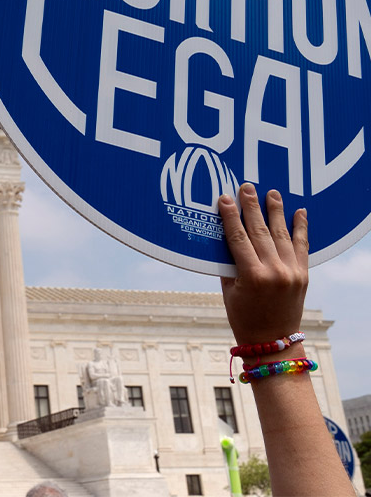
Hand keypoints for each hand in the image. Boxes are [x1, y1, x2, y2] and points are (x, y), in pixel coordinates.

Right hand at [217, 183, 307, 345]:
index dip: (230, 216)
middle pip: (260, 231)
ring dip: (275, 211)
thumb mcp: (228, 289)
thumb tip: (225, 233)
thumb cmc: (243, 316)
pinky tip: (299, 212)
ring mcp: (291, 273)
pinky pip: (301, 247)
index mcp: (252, 276)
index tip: (225, 198)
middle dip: (251, 207)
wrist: (273, 341)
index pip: (238, 237)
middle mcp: (275, 272)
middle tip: (246, 187)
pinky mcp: (303, 275)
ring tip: (272, 193)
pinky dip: (301, 228)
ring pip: (281, 234)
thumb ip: (228, 262)